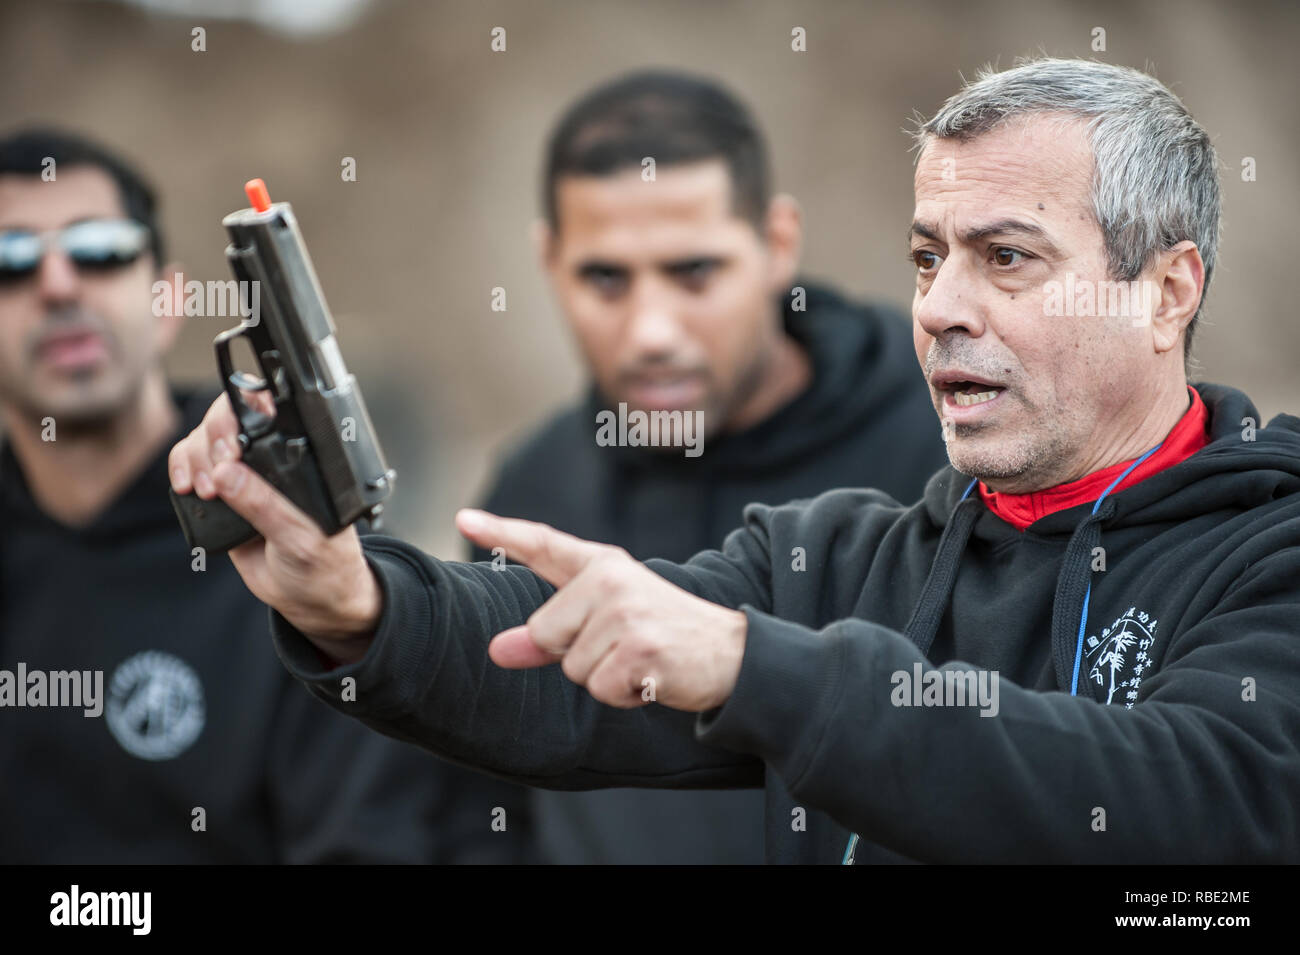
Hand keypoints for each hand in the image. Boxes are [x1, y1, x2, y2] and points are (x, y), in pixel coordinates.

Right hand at [167, 392, 381, 662]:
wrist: (309, 599)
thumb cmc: (322, 563)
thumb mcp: (298, 537)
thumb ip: (264, 505)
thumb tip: (226, 474)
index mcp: (300, 459)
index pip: (268, 411)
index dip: (241, 416)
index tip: (231, 449)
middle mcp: (271, 461)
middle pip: (226, 418)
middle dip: (212, 440)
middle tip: (216, 478)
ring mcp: (244, 476)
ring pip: (203, 440)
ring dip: (193, 457)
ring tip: (204, 490)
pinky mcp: (222, 496)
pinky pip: (191, 467)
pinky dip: (180, 469)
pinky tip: (186, 487)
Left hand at [457, 509, 746, 710]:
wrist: (733, 653)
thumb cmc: (663, 636)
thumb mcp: (606, 625)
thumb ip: (549, 635)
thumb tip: (495, 651)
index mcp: (603, 565)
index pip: (544, 544)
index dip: (501, 531)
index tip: (462, 518)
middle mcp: (611, 579)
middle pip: (546, 633)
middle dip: (576, 654)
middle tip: (624, 646)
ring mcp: (626, 611)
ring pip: (572, 667)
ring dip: (603, 678)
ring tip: (640, 661)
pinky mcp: (640, 646)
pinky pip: (600, 688)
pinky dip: (623, 695)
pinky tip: (650, 677)